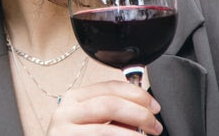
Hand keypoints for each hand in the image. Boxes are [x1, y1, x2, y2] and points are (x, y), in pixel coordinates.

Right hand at [46, 80, 163, 134]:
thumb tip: (144, 111)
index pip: (110, 87)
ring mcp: (64, 131)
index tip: (154, 106)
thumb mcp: (91, 119)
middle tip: (155, 126)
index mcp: (75, 98)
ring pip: (106, 129)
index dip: (137, 94)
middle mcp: (66, 111)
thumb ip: (112, 112)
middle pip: (110, 104)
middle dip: (139, 114)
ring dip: (132, 134)